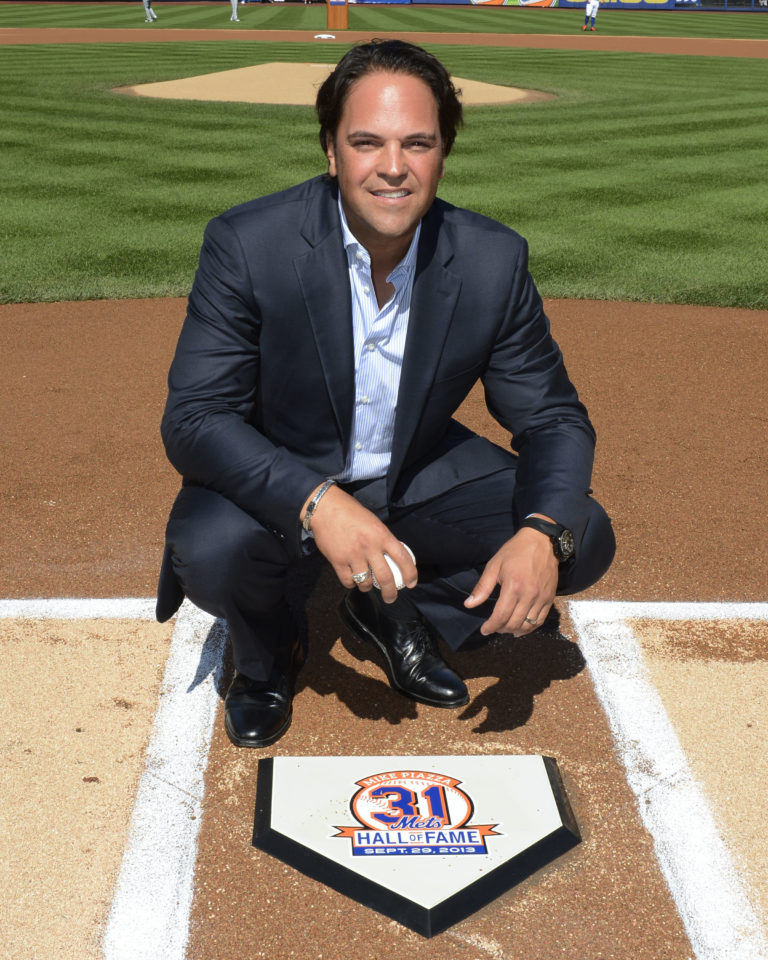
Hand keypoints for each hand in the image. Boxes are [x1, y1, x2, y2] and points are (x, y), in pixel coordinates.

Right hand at [303, 484, 416, 602]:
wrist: (325, 508)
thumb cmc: (351, 513)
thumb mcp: (374, 522)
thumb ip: (382, 539)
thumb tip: (392, 557)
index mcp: (382, 535)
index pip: (403, 557)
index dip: (410, 573)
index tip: (411, 583)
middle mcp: (369, 546)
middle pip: (385, 578)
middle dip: (390, 593)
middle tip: (391, 598)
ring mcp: (353, 555)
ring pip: (365, 583)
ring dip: (367, 587)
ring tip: (366, 585)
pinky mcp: (337, 561)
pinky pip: (348, 581)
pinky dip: (351, 583)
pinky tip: (352, 579)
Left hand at [464, 527, 557, 635]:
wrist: (542, 541)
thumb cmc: (515, 551)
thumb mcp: (494, 565)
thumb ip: (482, 587)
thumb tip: (469, 604)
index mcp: (513, 586)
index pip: (501, 616)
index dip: (491, 626)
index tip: (484, 630)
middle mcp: (529, 595)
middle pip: (514, 623)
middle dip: (501, 629)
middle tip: (494, 627)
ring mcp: (541, 597)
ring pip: (528, 625)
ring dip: (515, 631)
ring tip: (506, 629)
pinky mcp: (550, 598)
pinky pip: (540, 620)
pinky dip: (530, 628)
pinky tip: (521, 628)